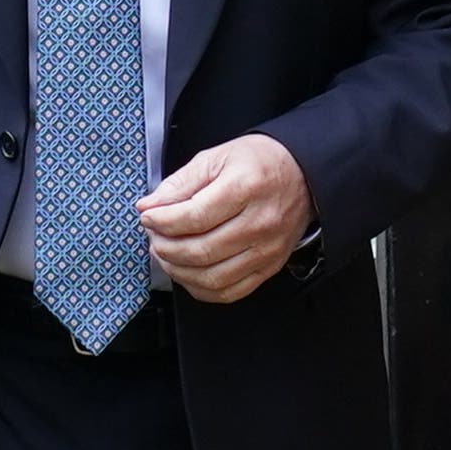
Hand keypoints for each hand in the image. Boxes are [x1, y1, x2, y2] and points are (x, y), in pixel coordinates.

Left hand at [140, 134, 312, 302]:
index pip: (194, 217)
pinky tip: (187, 271)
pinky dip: (200, 288)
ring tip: (165, 253)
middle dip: (164, 247)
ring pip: (211, 277)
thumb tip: (149, 206)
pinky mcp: (269, 268)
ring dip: (177, 270)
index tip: (147, 216)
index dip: (162, 221)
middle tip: (153, 235)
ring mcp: (267, 250)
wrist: (303, 176)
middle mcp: (260, 223)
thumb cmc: (259, 163)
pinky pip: (229, 292)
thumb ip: (180, 183)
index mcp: (246, 188)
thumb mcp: (216, 157)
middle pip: (200, 251)